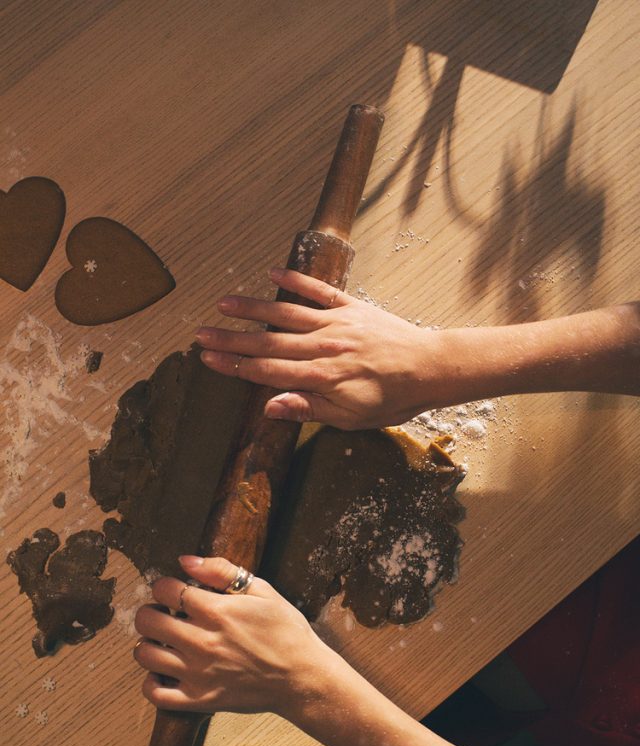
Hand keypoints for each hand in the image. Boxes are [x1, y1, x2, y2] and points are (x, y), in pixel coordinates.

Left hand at [133, 555, 339, 715]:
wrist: (302, 678)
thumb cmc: (286, 632)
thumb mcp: (263, 591)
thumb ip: (222, 571)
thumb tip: (185, 560)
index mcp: (217, 612)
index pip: (165, 590)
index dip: (164, 586)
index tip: (174, 591)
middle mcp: (202, 642)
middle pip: (147, 621)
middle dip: (151, 611)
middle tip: (164, 614)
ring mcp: (198, 674)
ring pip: (145, 655)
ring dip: (148, 644)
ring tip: (163, 642)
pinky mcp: (199, 700)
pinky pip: (155, 694)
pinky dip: (150, 683)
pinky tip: (163, 672)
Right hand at [195, 267, 447, 429]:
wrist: (429, 369)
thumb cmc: (391, 400)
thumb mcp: (350, 418)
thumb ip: (309, 408)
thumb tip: (270, 406)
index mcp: (319, 377)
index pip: (266, 371)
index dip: (234, 365)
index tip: (208, 359)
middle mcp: (322, 347)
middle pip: (267, 342)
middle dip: (231, 339)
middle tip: (200, 334)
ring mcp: (336, 323)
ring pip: (286, 313)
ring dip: (253, 308)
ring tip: (224, 302)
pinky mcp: (352, 307)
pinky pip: (319, 291)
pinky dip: (296, 280)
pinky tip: (273, 272)